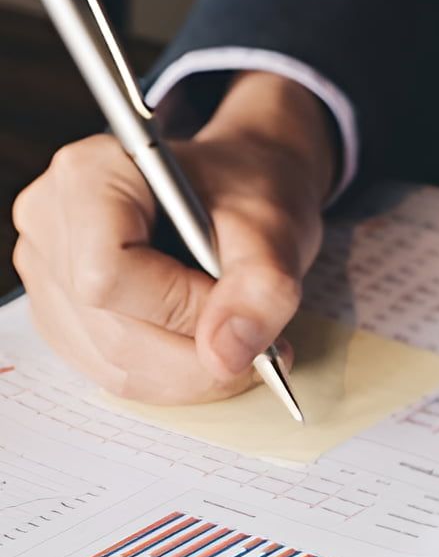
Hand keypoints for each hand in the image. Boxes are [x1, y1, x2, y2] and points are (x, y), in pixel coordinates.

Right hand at [11, 71, 335, 403]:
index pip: (110, 274)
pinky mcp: (60, 317)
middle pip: (114, 333)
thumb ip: (260, 290)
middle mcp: (50, 223)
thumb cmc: (248, 194)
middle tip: (258, 344)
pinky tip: (205, 348)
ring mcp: (46, 275)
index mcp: (88, 177)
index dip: (181, 308)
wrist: (238, 194)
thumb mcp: (274, 229)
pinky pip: (114, 376)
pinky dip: (173, 379)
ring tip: (237, 342)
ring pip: (116, 368)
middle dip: (198, 357)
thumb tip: (225, 358)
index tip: (231, 302)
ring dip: (191, 376)